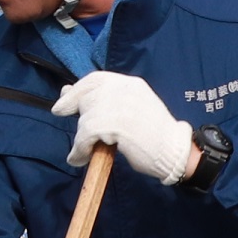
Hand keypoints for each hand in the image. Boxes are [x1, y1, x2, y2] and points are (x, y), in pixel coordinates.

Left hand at [51, 69, 199, 184]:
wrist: (175, 151)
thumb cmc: (154, 135)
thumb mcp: (132, 109)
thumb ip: (105, 101)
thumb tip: (66, 93)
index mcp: (129, 84)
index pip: (94, 79)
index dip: (75, 92)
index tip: (62, 104)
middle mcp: (124, 89)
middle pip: (87, 97)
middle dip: (79, 117)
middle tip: (82, 136)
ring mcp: (121, 105)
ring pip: (86, 118)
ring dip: (81, 139)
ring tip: (83, 152)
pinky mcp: (117, 124)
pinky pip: (87, 134)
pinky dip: (80, 148)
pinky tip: (81, 158)